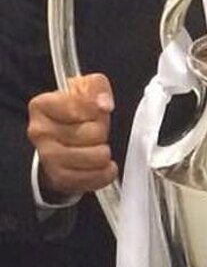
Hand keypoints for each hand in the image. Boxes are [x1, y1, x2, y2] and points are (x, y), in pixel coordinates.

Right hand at [27, 73, 117, 196]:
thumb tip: (104, 105)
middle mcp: (39, 131)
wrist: (63, 134)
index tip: (94, 110)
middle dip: (102, 131)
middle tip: (96, 130)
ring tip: (101, 148)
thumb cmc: (77, 108)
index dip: (94, 109)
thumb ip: (98, 88)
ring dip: (104, 153)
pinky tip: (107, 167)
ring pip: (92, 157)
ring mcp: (47, 156)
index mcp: (42, 105)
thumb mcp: (87, 87)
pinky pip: (88, 179)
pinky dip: (103, 174)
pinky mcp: (57, 177)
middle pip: (91, 132)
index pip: (78, 106)